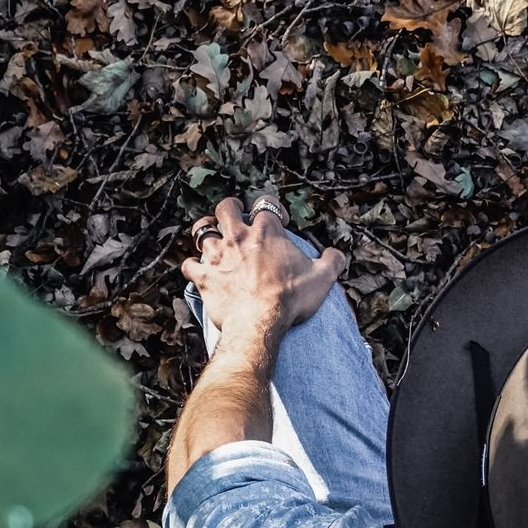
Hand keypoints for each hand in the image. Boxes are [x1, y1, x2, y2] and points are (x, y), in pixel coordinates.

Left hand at [181, 197, 344, 352]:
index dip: (272, 210)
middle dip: (230, 208)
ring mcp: (218, 256)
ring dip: (206, 234)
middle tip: (236, 216)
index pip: (266, 205)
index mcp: (267, 232)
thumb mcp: (322, 279)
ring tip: (213, 240)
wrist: (261, 323)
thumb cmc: (291, 299)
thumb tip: (337, 254)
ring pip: (201, 232)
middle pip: (225, 208)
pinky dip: (192, 266)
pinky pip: (189, 265)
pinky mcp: (205, 277)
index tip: (278, 222)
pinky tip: (199, 271)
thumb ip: (333, 261)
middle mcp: (239, 237)